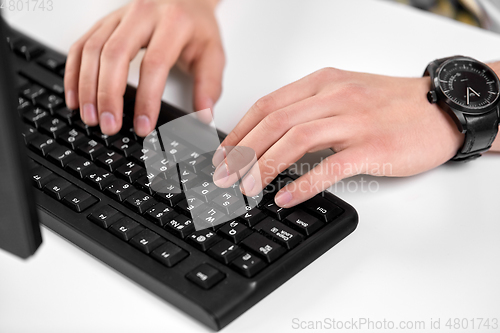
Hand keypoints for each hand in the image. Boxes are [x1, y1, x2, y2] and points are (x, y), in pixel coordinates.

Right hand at [64, 0, 223, 135]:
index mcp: (173, 23)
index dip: (147, 99)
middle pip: (115, 54)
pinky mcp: (104, 22)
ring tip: (90, 117)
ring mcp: (119, 17)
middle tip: (109, 125)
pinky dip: (73, 72)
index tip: (143, 126)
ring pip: (93, 49)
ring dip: (87, 87)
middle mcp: (143, 15)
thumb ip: (210, 85)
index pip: (154, 63)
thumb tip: (204, 115)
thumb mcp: (213, 53)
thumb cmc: (197, 28)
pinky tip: (76, 97)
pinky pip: (81, 45)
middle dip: (108, 95)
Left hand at [213, 67, 464, 207]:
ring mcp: (354, 122)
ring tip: (247, 188)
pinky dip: (303, 183)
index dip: (239, 131)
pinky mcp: (373, 148)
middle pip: (274, 123)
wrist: (440, 109)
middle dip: (242, 152)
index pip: (268, 105)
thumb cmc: (391, 104)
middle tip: (225, 176)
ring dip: (264, 166)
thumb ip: (309, 109)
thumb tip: (272, 137)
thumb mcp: (344, 93)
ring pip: (296, 140)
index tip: (222, 154)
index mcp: (322, 83)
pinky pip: (330, 166)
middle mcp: (334, 97)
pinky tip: (285, 197)